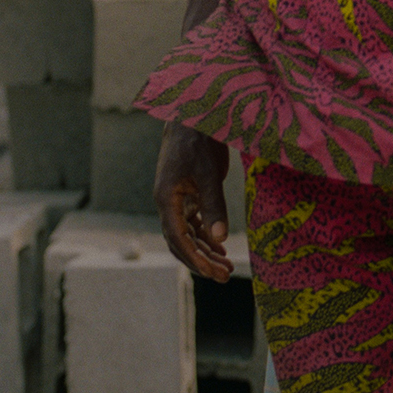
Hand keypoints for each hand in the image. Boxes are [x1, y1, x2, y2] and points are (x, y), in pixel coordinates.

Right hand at [155, 124, 233, 280]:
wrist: (193, 116)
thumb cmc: (199, 141)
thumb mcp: (209, 173)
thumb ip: (214, 205)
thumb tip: (219, 238)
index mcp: (166, 199)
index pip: (177, 237)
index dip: (193, 257)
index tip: (211, 273)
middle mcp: (167, 203)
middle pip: (180, 241)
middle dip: (201, 261)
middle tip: (224, 276)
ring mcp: (176, 200)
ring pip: (188, 235)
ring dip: (205, 252)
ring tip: (226, 267)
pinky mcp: (186, 195)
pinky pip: (194, 224)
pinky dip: (206, 237)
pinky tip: (220, 248)